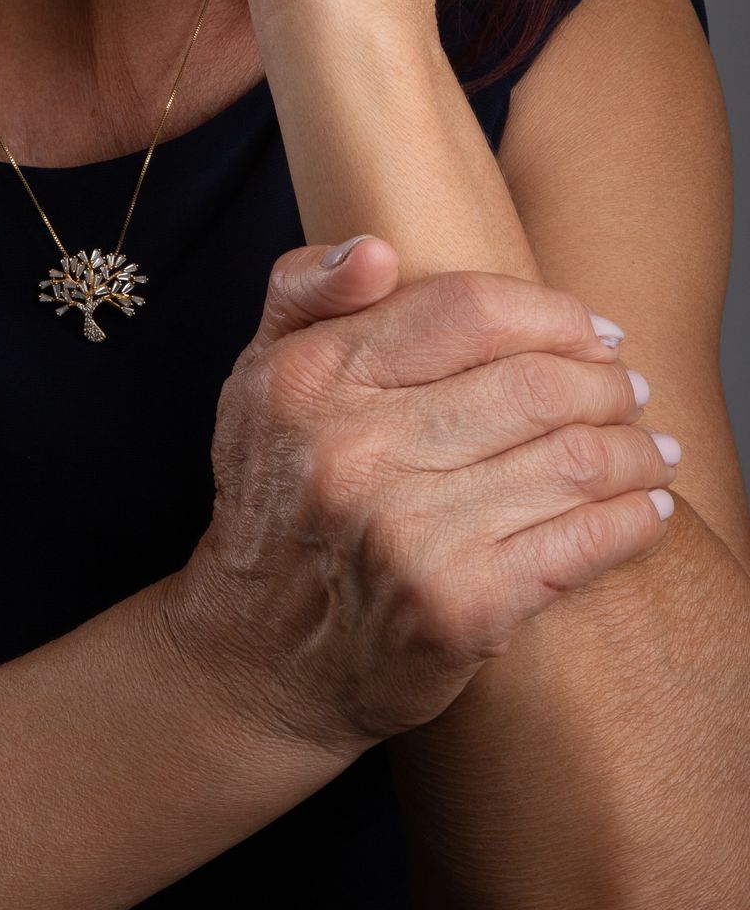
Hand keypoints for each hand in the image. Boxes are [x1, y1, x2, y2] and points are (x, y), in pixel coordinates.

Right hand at [160, 236, 677, 758]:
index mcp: (309, 379)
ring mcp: (407, 533)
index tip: (595, 332)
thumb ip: (303, 291)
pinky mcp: (458, 609)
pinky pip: (583, 543)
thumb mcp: (256, 380)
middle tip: (632, 392)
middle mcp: (351, 451)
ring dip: (637, 451)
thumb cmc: (276, 503)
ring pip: (574, 461)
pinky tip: (647, 509)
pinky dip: (634, 520)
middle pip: (536, 385)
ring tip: (652, 449)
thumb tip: (376, 250)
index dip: (554, 314)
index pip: (469, 310)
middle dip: (610, 384)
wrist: (257, 659)